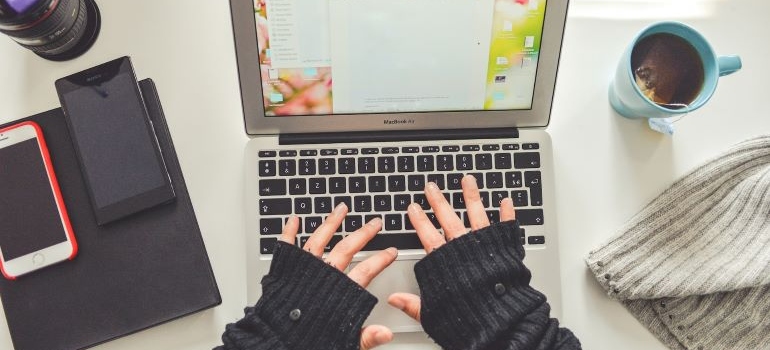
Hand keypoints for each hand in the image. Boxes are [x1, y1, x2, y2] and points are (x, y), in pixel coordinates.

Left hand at [278, 203, 396, 349]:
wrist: (274, 342)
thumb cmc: (305, 341)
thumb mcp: (343, 342)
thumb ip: (365, 337)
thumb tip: (385, 333)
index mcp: (338, 292)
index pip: (366, 270)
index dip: (381, 260)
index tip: (390, 251)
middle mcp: (322, 276)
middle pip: (347, 248)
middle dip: (363, 233)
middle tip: (374, 223)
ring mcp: (303, 270)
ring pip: (320, 239)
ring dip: (332, 222)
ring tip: (341, 209)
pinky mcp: (284, 270)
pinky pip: (287, 245)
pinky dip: (290, 231)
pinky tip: (295, 219)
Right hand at [387, 175, 515, 320]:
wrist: (502, 322)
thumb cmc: (470, 320)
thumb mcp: (434, 314)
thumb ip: (414, 304)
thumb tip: (395, 299)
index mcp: (446, 262)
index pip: (427, 235)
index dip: (419, 220)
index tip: (413, 207)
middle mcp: (464, 249)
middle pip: (448, 218)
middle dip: (439, 200)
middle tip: (432, 187)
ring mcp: (485, 246)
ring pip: (477, 214)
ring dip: (471, 196)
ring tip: (467, 180)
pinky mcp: (506, 249)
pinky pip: (507, 227)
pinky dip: (507, 214)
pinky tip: (506, 201)